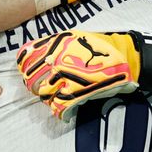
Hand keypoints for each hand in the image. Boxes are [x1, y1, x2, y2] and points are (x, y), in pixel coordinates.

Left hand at [17, 30, 151, 120]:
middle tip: (46, 90)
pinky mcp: (76, 94)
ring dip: (49, 100)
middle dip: (36, 88)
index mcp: (55, 45)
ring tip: (58, 100)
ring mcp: (65, 78)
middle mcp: (56, 61)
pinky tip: (66, 113)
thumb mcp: (75, 39)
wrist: (126, 57)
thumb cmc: (101, 48)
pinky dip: (61, 113)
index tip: (30, 74)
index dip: (25, 70)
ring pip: (44, 96)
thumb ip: (55, 47)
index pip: (25, 59)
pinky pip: (59, 108)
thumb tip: (40, 60)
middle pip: (31, 81)